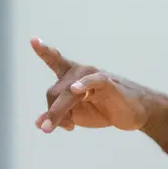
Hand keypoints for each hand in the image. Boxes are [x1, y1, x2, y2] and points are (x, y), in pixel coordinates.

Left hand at [30, 39, 159, 132]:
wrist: (134, 114)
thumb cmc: (104, 109)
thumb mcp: (77, 115)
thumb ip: (58, 116)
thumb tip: (38, 123)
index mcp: (71, 77)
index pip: (55, 60)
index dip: (44, 51)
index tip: (33, 40)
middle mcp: (79, 72)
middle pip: (54, 91)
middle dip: (52, 112)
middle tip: (53, 129)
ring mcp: (93, 76)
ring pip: (67, 93)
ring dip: (58, 111)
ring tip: (59, 128)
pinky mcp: (107, 84)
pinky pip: (92, 82)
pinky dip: (83, 85)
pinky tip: (75, 89)